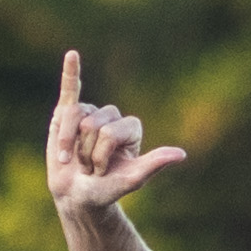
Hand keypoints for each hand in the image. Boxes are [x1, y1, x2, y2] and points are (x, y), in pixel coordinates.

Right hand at [44, 48, 193, 219]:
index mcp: (130, 128)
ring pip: (74, 118)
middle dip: (86, 153)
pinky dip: (69, 71)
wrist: (78, 196)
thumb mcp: (131, 179)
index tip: (104, 172)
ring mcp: (90, 114)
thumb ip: (153, 165)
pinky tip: (72, 55)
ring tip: (73, 160)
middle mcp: (112, 116)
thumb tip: (181, 154)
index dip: (101, 156)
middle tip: (89, 168)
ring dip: (69, 145)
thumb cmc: (106, 189)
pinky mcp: (68, 114)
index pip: (110, 132)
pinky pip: (69, 88)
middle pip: (92, 125)